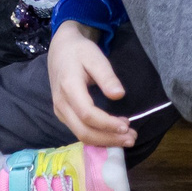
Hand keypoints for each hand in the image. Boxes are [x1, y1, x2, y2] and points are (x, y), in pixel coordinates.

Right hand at [46, 20, 136, 147]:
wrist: (60, 49)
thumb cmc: (80, 51)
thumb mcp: (95, 57)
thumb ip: (107, 76)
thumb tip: (119, 95)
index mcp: (69, 87)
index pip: (87, 114)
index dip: (107, 124)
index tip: (126, 126)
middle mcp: (61, 103)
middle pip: (83, 131)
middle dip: (108, 138)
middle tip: (132, 138)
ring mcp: (59, 111)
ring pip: (80, 134)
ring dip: (104, 140)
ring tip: (126, 138)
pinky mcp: (62, 114)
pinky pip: (78, 130)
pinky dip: (96, 136)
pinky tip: (112, 134)